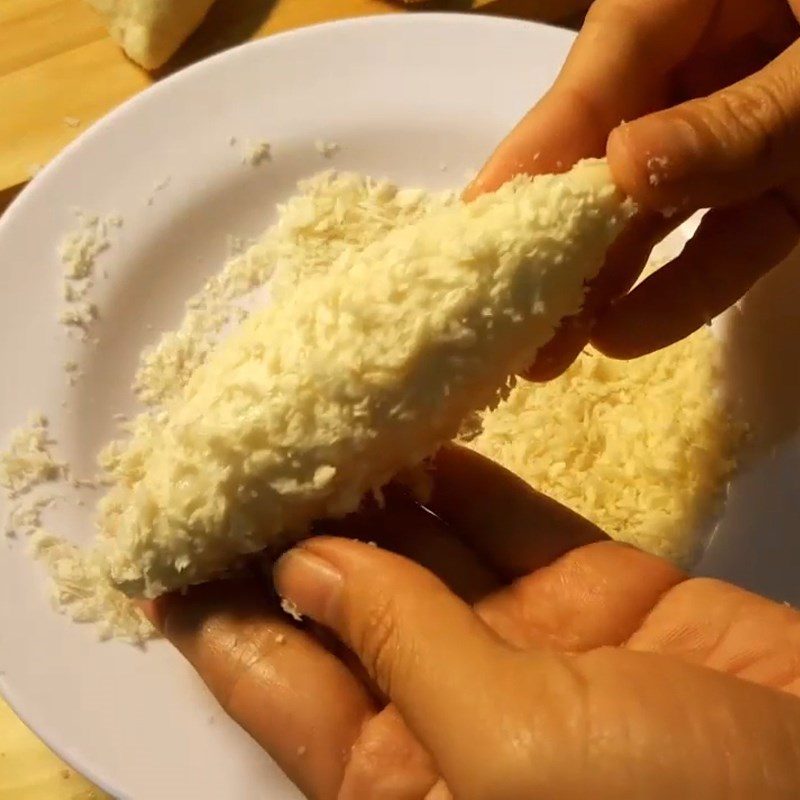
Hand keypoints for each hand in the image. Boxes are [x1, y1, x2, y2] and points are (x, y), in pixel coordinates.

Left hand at [146, 446, 799, 799]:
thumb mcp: (508, 750)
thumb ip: (398, 647)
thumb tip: (304, 567)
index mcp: (402, 785)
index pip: (274, 683)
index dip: (213, 614)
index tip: (165, 538)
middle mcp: (451, 714)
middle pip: (342, 607)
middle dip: (292, 529)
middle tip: (242, 444)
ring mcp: (527, 647)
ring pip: (423, 554)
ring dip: (374, 490)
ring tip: (316, 415)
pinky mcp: (595, 592)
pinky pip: (507, 521)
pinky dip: (460, 476)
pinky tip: (412, 426)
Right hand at [468, 0, 799, 375]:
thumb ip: (736, 122)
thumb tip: (622, 171)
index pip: (600, 68)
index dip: (537, 147)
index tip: (477, 217)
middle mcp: (710, 56)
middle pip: (614, 146)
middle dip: (559, 234)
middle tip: (499, 311)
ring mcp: (746, 123)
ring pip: (663, 204)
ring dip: (607, 279)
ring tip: (547, 349)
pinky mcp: (787, 179)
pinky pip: (729, 235)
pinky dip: (689, 284)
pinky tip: (629, 333)